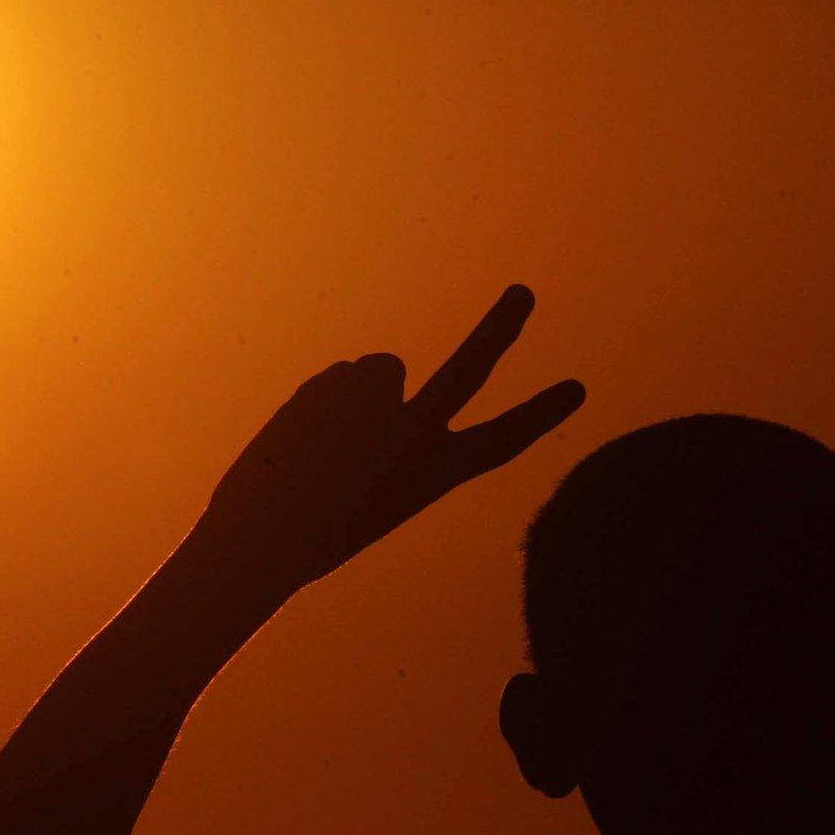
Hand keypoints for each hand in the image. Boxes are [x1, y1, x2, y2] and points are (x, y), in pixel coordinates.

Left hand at [197, 285, 584, 591]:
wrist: (258, 539)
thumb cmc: (311, 534)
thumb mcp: (364, 496)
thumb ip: (385, 436)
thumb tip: (382, 371)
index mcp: (431, 477)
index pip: (500, 442)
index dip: (540, 416)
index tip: (576, 388)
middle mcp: (415, 434)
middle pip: (469, 371)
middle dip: (500, 330)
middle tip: (523, 295)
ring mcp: (377, 403)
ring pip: (379, 368)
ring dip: (357, 393)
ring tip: (325, 441)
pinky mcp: (335, 383)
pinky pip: (336, 378)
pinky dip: (319, 402)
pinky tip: (298, 438)